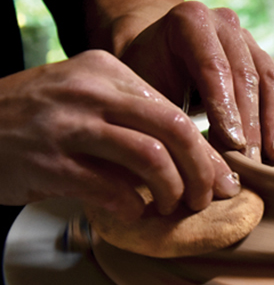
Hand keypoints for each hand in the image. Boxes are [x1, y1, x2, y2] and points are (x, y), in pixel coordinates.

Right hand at [0, 50, 239, 220]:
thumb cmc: (39, 119)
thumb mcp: (86, 99)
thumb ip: (132, 120)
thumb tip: (191, 162)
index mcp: (107, 71)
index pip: (175, 111)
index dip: (206, 151)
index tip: (222, 177)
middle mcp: (92, 92)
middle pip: (175, 130)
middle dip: (202, 171)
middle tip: (206, 198)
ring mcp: (69, 125)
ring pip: (151, 158)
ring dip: (172, 191)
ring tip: (171, 207)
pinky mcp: (49, 162)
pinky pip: (111, 189)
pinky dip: (132, 207)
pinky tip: (133, 213)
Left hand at [120, 1, 273, 163]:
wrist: (157, 55)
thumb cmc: (148, 77)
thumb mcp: (146, 91)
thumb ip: (170, 115)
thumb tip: (196, 158)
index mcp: (189, 21)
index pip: (213, 67)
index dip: (226, 108)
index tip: (234, 144)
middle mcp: (224, 23)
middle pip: (246, 75)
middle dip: (251, 123)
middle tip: (252, 160)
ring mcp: (247, 38)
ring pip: (270, 79)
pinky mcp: (263, 56)